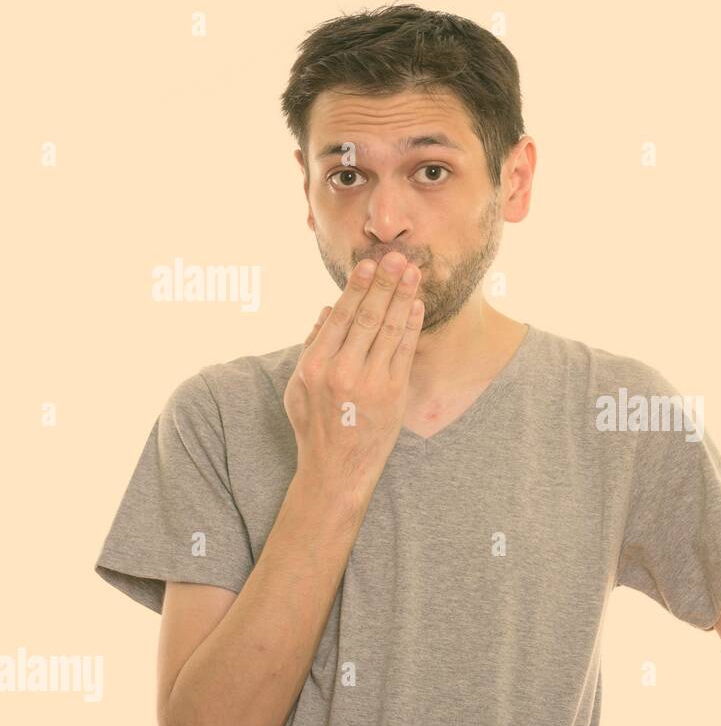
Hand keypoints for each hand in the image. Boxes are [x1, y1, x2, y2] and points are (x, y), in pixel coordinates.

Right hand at [284, 251, 423, 501]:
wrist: (337, 469)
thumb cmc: (315, 425)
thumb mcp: (298, 387)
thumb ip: (311, 346)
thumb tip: (327, 309)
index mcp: (314, 366)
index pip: (340, 316)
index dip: (357, 287)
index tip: (369, 263)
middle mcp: (342, 372)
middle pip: (368, 317)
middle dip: (385, 283)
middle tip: (397, 256)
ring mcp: (370, 384)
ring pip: (390, 330)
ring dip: (403, 298)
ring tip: (412, 273)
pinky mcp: (393, 395)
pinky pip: (405, 352)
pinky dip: (412, 327)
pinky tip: (417, 305)